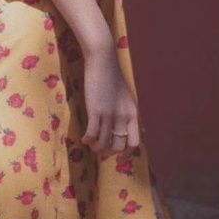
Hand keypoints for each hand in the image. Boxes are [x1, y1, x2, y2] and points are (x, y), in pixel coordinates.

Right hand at [81, 46, 140, 160]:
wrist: (103, 62)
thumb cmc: (113, 78)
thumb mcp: (126, 98)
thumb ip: (127, 113)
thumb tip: (126, 128)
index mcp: (133, 114)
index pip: (135, 142)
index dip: (126, 153)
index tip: (118, 155)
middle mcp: (123, 117)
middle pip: (119, 146)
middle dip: (109, 152)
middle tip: (101, 150)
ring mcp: (109, 114)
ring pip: (104, 143)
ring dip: (97, 148)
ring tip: (91, 145)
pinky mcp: (96, 110)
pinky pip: (92, 133)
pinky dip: (88, 140)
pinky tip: (84, 139)